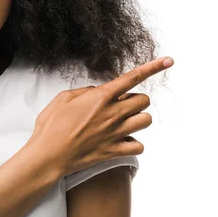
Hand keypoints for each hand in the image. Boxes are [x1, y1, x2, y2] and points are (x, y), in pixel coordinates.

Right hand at [27, 56, 173, 182]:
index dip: (153, 66)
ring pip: (146, 121)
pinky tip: (121, 141)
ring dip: (137, 119)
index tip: (169, 60)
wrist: (48, 156)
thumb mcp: (62, 98)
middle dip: (136, 100)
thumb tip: (98, 91)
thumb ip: (85, 91)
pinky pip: (139, 146)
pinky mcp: (114, 151)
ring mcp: (115, 133)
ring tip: (123, 122)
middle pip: (144, 100)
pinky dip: (133, 143)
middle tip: (121, 105)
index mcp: (100, 97)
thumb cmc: (51, 126)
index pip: (133, 77)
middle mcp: (112, 114)